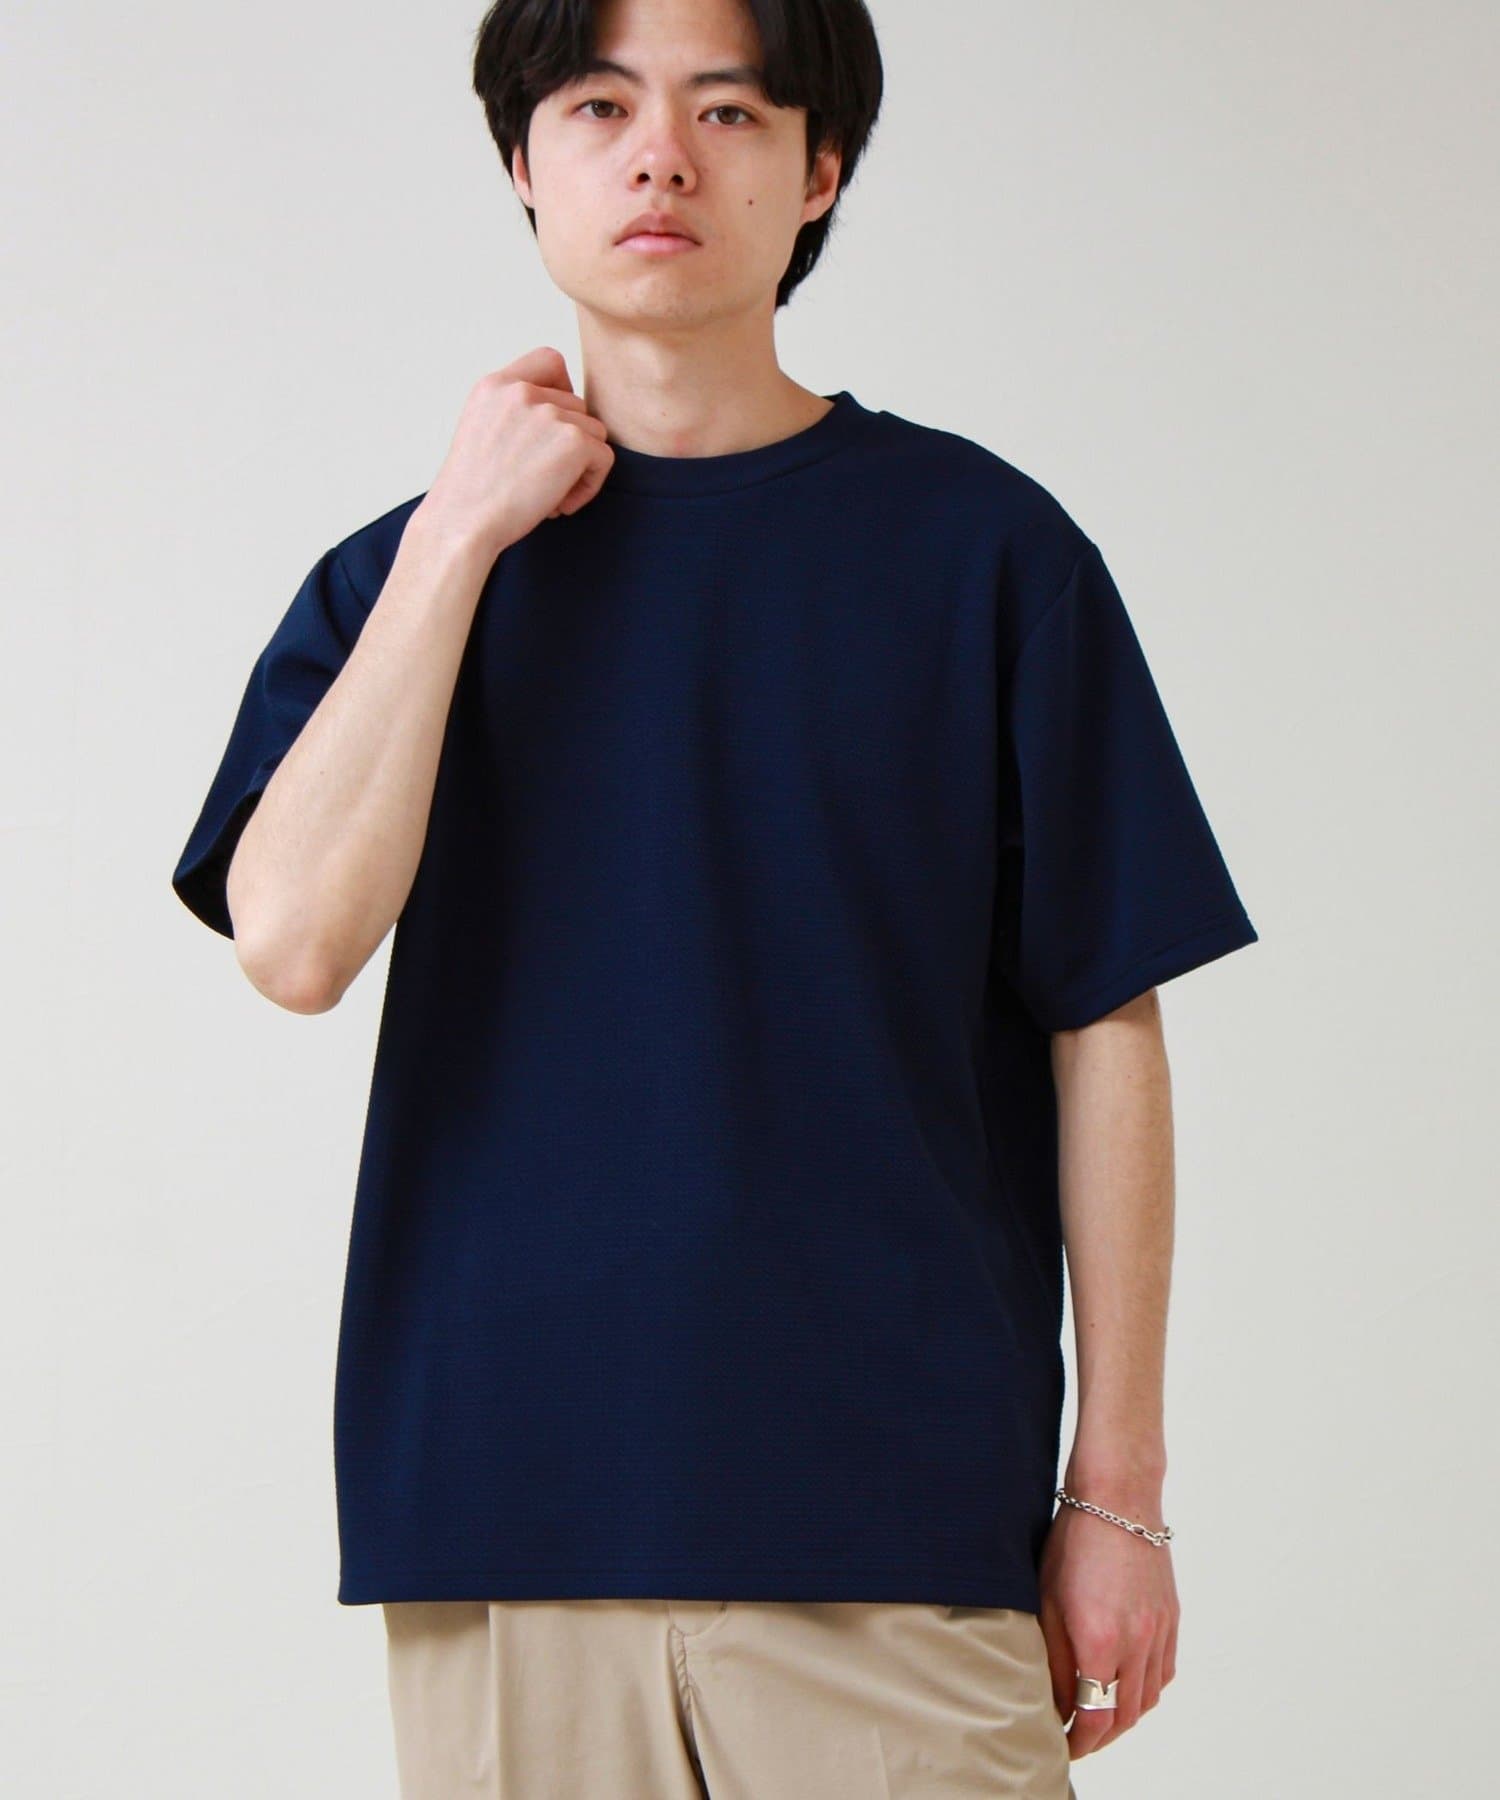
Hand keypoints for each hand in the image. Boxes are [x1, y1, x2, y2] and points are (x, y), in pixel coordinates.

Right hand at [419, 346, 614, 563]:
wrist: (462, 522)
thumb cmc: (470, 493)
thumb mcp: (480, 431)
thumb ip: (515, 413)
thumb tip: (564, 418)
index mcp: (494, 385)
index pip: (549, 360)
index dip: (563, 389)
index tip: (556, 425)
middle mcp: (521, 391)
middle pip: (577, 406)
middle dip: (568, 445)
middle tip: (543, 482)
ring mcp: (548, 413)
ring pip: (594, 433)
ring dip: (579, 468)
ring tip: (549, 497)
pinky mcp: (573, 441)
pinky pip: (603, 458)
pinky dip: (589, 486)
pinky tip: (559, 506)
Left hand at [1036, 1493, 1179, 1759]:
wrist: (1119, 1499)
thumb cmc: (1074, 1541)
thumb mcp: (1048, 1600)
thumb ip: (1053, 1658)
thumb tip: (1057, 1701)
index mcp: (1101, 1641)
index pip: (1096, 1717)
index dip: (1079, 1741)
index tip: (1064, 1745)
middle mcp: (1137, 1643)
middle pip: (1125, 1715)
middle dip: (1101, 1736)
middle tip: (1078, 1739)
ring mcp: (1160, 1631)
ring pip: (1149, 1698)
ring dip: (1125, 1716)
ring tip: (1100, 1716)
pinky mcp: (1172, 1618)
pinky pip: (1164, 1672)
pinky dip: (1147, 1689)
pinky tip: (1128, 1685)